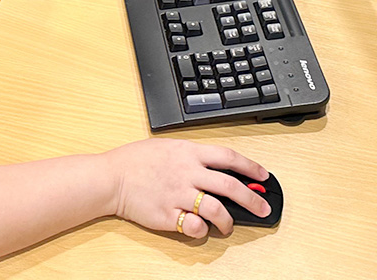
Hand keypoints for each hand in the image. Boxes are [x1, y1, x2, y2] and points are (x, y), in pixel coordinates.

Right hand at [101, 139, 270, 237]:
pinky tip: (202, 229)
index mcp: (189, 152)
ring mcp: (179, 195)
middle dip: (252, 199)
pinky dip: (203, 230)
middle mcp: (187, 172)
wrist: (112, 177)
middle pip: (230, 186)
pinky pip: (194, 226)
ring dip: (228, 220)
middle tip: (263, 209)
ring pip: (216, 209)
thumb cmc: (137, 160)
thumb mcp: (169, 147)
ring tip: (229, 225)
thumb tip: (219, 166)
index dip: (251, 167)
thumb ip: (193, 155)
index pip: (229, 157)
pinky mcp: (168, 215)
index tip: (263, 176)